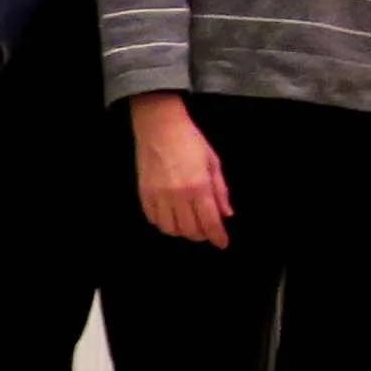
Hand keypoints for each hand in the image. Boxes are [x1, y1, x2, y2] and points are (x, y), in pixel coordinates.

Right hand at [131, 92, 230, 245]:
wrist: (159, 127)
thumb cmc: (190, 141)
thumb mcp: (213, 162)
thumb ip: (220, 190)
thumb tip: (227, 213)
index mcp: (199, 186)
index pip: (210, 221)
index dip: (217, 236)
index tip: (222, 243)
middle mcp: (178, 195)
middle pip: (190, 230)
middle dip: (202, 235)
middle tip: (208, 231)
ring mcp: (158, 196)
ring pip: (170, 229)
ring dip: (182, 231)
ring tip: (190, 224)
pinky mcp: (144, 194)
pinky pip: (153, 219)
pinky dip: (164, 224)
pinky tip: (172, 217)